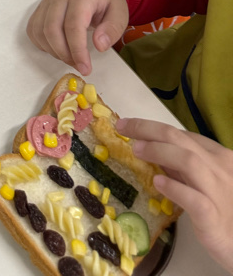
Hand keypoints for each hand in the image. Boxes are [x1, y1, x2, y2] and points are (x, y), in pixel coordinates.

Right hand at [26, 0, 128, 75]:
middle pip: (52, 29)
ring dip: (53, 51)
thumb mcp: (120, 13)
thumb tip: (99, 46)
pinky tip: (57, 49)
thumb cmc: (107, 0)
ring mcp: (47, 1)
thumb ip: (112, 29)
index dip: (77, 50)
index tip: (86, 69)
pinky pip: (33, 29)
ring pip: (39, 31)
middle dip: (64, 54)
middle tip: (79, 65)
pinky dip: (42, 44)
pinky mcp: (41, 7)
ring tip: (70, 57)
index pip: (73, 25)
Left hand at [116, 117, 232, 273]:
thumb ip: (182, 166)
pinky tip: (158, 183)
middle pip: (180, 140)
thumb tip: (150, 147)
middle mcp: (220, 169)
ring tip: (135, 150)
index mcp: (217, 157)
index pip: (181, 134)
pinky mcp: (214, 219)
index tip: (128, 125)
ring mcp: (219, 192)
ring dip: (158, 151)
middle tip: (122, 128)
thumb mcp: (204, 182)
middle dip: (148, 130)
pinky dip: (176, 188)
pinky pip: (196, 200)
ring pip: (190, 162)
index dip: (152, 126)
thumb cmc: (225, 210)